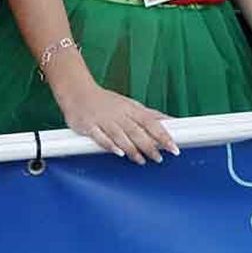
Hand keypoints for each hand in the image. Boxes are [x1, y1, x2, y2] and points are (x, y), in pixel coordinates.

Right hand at [59, 82, 175, 163]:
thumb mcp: (131, 105)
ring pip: (121, 136)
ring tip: (142, 161)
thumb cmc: (107, 101)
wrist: (78, 92)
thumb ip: (149, 115)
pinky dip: (110, 145)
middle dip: (149, 146)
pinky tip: (118, 153)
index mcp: (131, 109)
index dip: (163, 135)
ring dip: (132, 149)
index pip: (151, 123)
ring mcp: (104, 120)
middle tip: (159, 158)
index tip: (173, 147)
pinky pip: (100, 137)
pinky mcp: (89, 126)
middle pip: (137, 131)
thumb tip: (170, 121)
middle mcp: (120, 115)